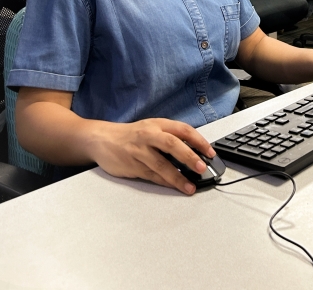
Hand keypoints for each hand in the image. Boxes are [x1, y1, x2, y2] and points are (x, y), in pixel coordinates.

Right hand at [89, 118, 214, 194]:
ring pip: (162, 165)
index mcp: (158, 124)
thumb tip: (194, 151)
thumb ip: (170, 137)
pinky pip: (151, 176)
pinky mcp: (132, 166)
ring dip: (178, 177)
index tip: (210, 152)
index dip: (198, 141)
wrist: (102, 139)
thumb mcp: (152, 128)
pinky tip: (174, 187)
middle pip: (173, 145)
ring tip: (190, 187)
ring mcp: (140, 151)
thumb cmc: (131, 134)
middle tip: (202, 168)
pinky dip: (164, 183)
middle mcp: (150, 135)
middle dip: (189, 157)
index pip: (183, 130)